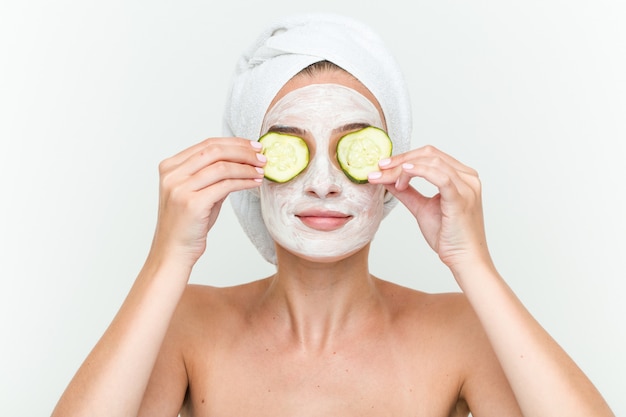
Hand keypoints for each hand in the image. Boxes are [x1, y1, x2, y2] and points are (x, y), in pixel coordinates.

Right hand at [150, 137, 264, 266]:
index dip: (234, 143)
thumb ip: (213, 175)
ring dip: (246, 167)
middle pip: (214, 151)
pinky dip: (244, 181)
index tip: (253, 145)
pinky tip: (255, 183)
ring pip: (221, 167)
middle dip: (242, 151)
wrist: (173, 252)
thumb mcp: (197, 193)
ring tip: (261, 170)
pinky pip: (225, 185)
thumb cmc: (188, 225)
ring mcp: (180, 188)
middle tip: (262, 156)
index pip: (207, 144)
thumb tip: (242, 160)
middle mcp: (172, 174)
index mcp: (170, 167)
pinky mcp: (192, 203)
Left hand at [368, 145, 490, 271]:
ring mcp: (467, 187)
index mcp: (461, 177)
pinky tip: (404, 172)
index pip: (430, 156)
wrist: (464, 260)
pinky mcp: (461, 198)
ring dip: (404, 168)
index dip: (405, 157)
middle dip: (401, 159)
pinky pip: (440, 177)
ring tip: (386, 178)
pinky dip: (420, 171)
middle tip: (380, 167)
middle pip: (430, 155)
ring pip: (432, 163)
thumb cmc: (448, 237)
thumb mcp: (422, 208)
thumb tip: (387, 179)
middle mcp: (467, 177)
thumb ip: (407, 192)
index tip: (383, 166)